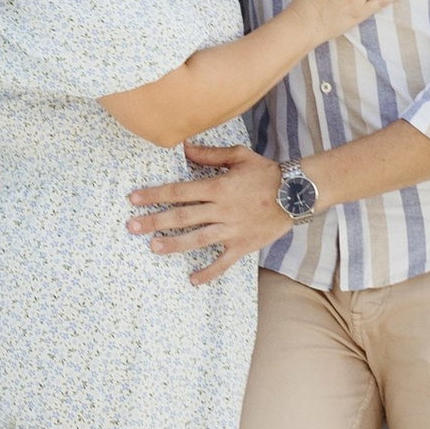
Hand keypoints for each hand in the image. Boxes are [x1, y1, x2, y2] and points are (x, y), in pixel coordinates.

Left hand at [125, 144, 289, 285]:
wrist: (297, 193)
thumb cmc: (266, 172)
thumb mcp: (239, 156)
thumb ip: (210, 154)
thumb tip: (184, 148)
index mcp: (219, 187)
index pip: (180, 192)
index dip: (155, 195)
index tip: (134, 199)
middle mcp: (222, 210)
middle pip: (182, 217)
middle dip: (155, 221)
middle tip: (132, 226)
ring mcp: (232, 230)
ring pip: (198, 240)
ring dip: (174, 245)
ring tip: (153, 248)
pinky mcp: (243, 245)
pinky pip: (223, 262)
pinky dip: (209, 272)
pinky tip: (193, 280)